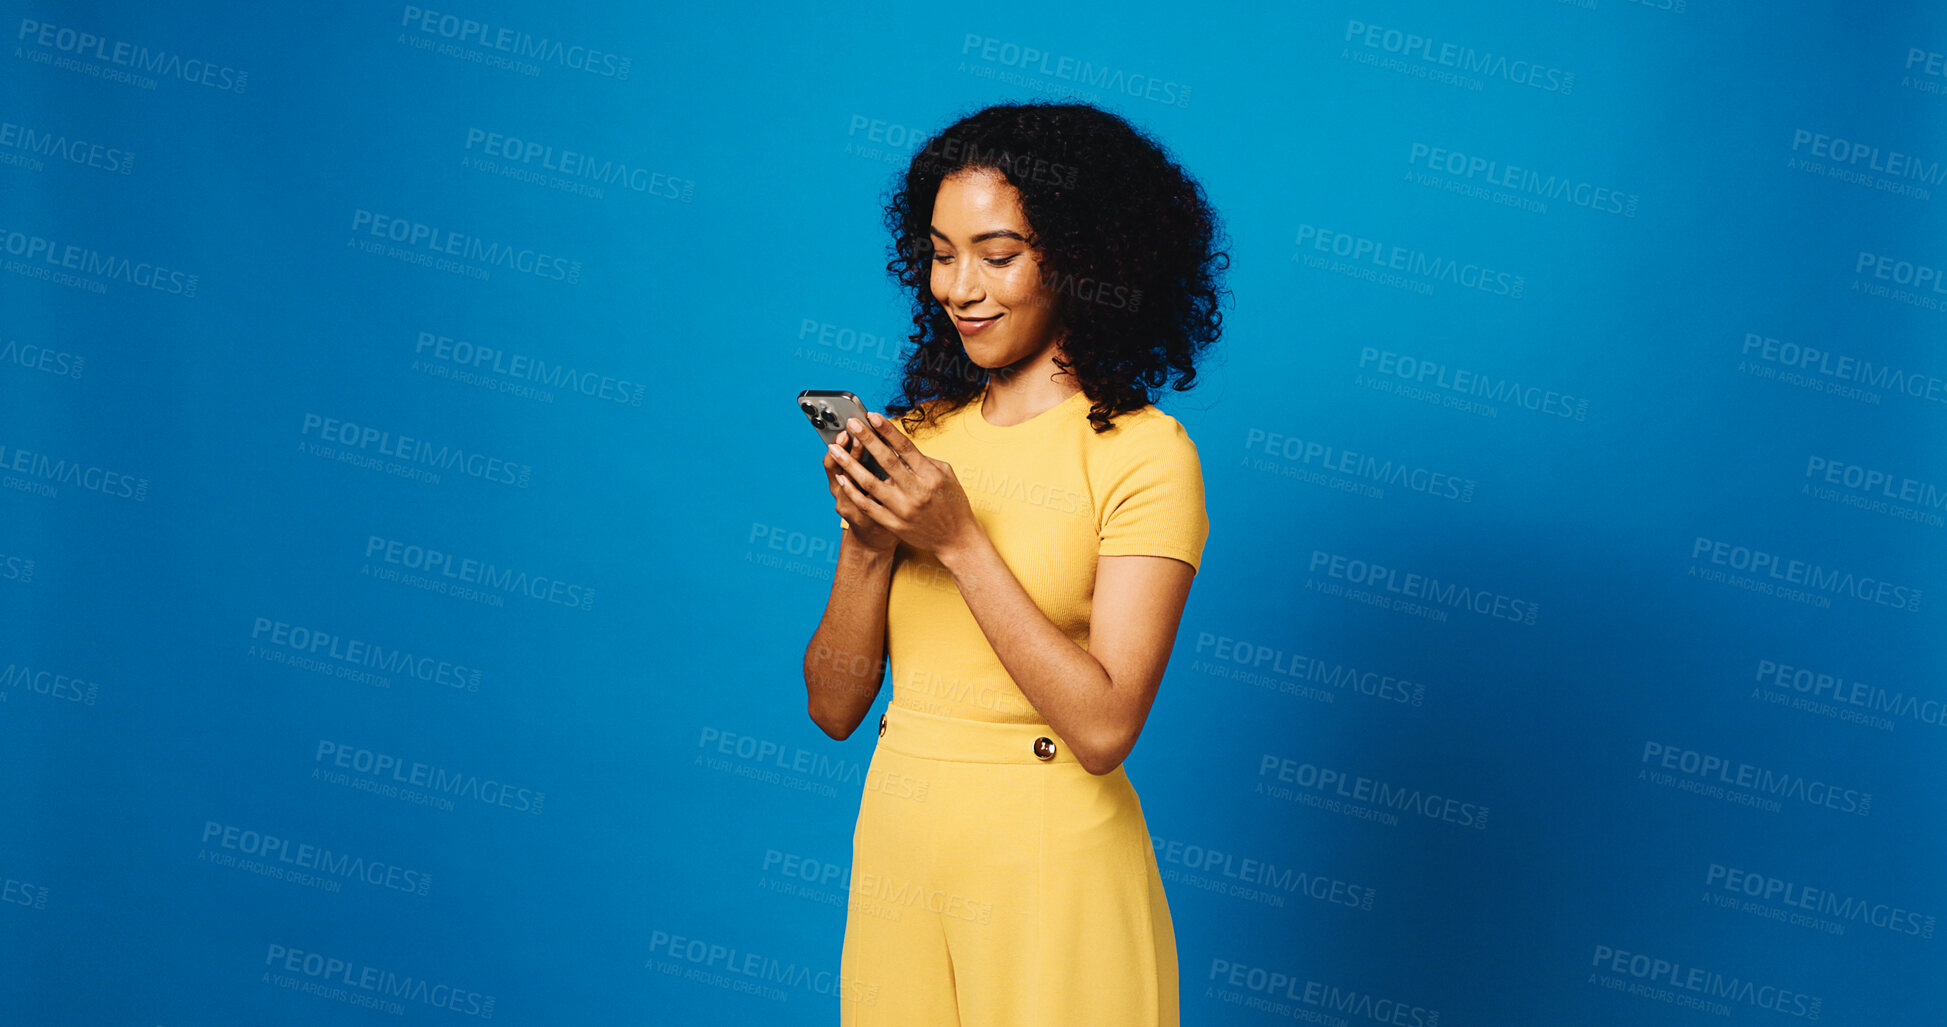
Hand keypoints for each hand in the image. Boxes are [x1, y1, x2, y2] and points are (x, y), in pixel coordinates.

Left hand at [826, 411, 981, 559]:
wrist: (956, 539)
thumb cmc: (952, 504)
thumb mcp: (946, 475)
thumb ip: (923, 460)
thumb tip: (899, 445)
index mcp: (930, 475)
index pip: (904, 447)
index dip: (886, 430)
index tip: (872, 416)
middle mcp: (915, 491)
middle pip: (885, 460)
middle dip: (866, 439)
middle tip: (851, 424)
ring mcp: (902, 509)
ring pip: (869, 482)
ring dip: (850, 463)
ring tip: (834, 449)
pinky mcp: (893, 523)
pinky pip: (867, 505)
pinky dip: (852, 490)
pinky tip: (842, 477)